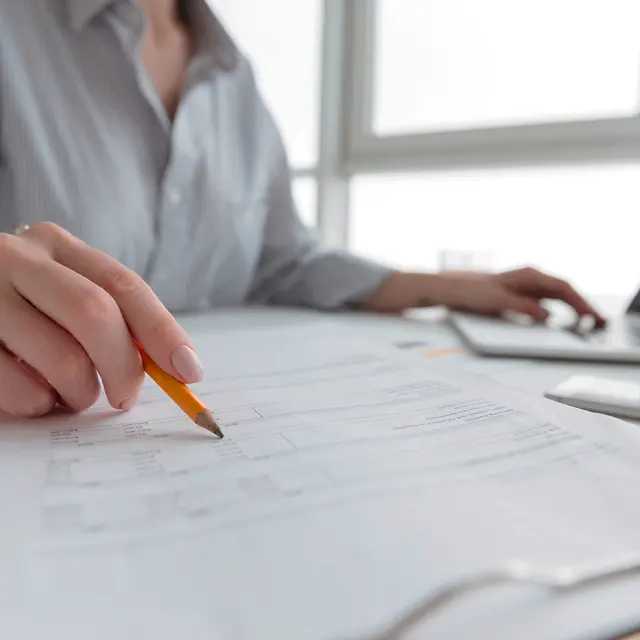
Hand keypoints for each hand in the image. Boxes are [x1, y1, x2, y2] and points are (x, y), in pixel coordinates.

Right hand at [0, 223, 203, 417]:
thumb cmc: (22, 306)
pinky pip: (18, 388)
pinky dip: (39, 405)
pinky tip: (35, 395)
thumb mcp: (65, 294)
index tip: (189, 371)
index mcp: (57, 246)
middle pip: (94, 314)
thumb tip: (177, 366)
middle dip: (124, 366)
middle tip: (125, 397)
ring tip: (73, 394)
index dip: (163, 331)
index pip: (124, 286)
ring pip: (61, 358)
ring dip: (80, 392)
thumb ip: (114, 319)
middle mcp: (16, 259)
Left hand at [437, 267, 605, 325]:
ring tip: (586, 322)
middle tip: (597, 322)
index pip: (563, 288)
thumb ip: (525, 308)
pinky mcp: (519, 295)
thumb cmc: (472, 292)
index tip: (591, 316)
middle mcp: (530, 278)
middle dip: (581, 306)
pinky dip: (557, 310)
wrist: (452, 290)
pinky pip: (544, 302)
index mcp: (529, 275)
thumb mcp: (500, 302)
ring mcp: (525, 286)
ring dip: (571, 308)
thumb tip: (546, 315)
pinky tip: (561, 320)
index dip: (580, 303)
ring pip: (556, 297)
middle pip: (563, 292)